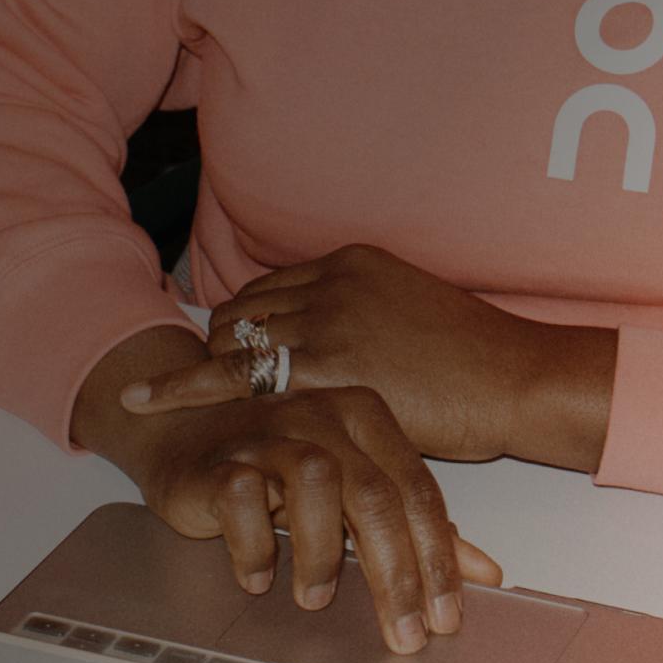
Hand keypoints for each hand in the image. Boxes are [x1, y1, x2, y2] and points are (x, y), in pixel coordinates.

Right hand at [74, 326, 502, 652]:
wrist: (182, 432)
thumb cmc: (276, 466)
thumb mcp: (351, 488)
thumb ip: (415, 525)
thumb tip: (484, 575)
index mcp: (369, 418)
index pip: (418, 492)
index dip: (438, 558)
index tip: (447, 618)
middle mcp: (327, 416)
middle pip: (377, 496)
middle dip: (398, 574)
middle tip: (405, 632)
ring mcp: (272, 432)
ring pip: (317, 484)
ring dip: (322, 553)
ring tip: (317, 599)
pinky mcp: (220, 459)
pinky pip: (244, 499)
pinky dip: (255, 546)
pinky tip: (257, 578)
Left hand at [117, 244, 615, 468]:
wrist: (516, 378)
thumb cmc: (477, 359)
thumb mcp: (413, 311)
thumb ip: (363, 317)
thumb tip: (335, 344)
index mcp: (353, 262)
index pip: (265, 287)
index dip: (236, 325)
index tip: (214, 347)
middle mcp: (333, 281)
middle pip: (238, 311)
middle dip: (214, 348)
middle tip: (195, 385)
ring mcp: (329, 321)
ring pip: (230, 341)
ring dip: (200, 372)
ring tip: (160, 398)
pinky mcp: (328, 366)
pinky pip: (235, 377)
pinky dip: (185, 389)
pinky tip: (146, 400)